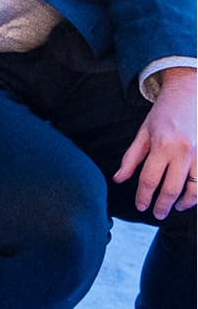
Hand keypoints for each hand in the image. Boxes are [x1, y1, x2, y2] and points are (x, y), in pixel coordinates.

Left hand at [116, 68, 196, 218]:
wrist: (189, 94)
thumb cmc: (163, 114)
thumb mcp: (143, 133)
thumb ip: (131, 158)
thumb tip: (118, 179)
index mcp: (162, 145)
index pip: (149, 179)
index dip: (143, 196)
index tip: (140, 206)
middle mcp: (183, 151)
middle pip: (171, 188)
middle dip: (162, 205)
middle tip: (157, 214)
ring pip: (194, 188)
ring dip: (184, 202)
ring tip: (175, 207)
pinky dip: (197, 191)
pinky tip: (190, 196)